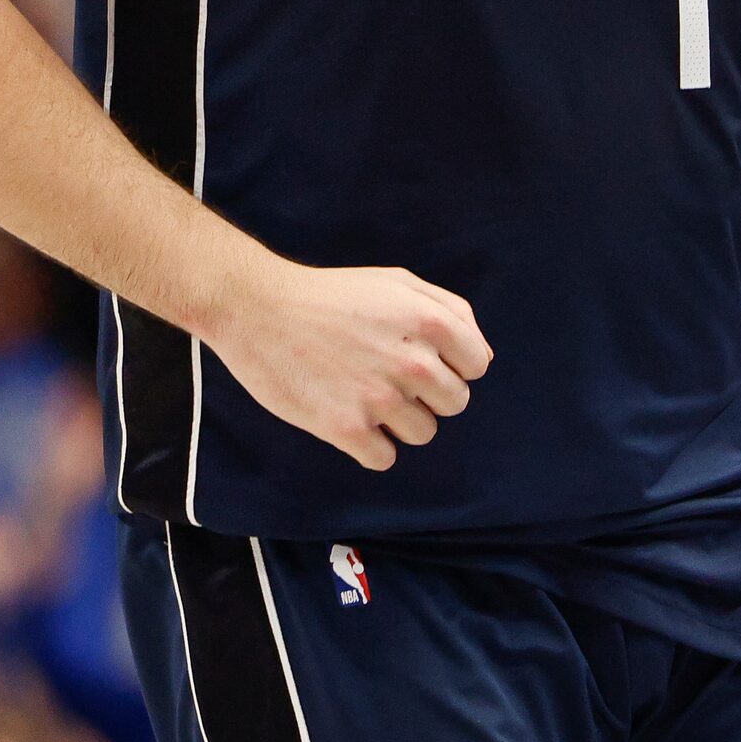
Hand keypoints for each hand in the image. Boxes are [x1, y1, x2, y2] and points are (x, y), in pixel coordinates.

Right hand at [202, 261, 490, 470]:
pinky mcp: (347, 429)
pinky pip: (385, 459)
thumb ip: (450, 311)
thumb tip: (482, 357)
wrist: (258, 309)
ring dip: (399, 420)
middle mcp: (412, 361)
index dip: (451, 363)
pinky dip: (370, 445)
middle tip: (388, 375)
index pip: (477, 366)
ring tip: (364, 393)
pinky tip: (348, 416)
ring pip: (423, 433)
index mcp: (429, 321)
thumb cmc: (331, 295)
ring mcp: (380, 398)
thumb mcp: (397, 283)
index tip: (419, 357)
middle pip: (454, 404)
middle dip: (427, 393)